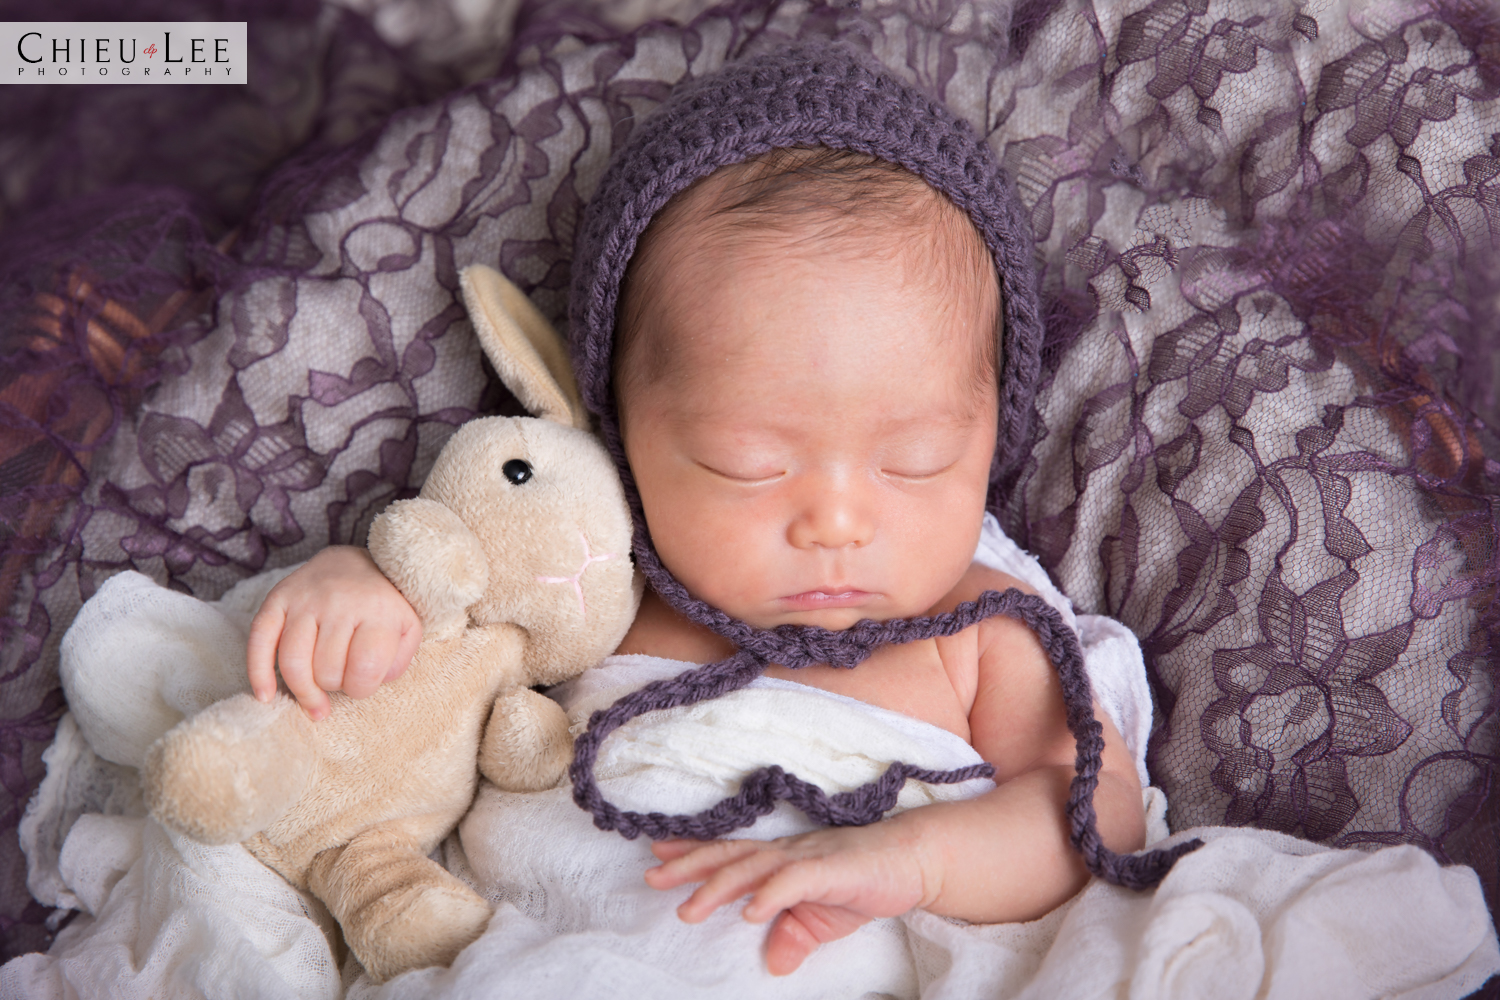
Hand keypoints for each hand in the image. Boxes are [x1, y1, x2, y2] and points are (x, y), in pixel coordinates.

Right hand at [246, 546, 422, 719]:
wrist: (361, 562)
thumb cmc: (385, 607)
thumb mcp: (408, 630)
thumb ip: (397, 663)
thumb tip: (362, 685)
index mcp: (378, 611)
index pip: (365, 669)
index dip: (362, 688)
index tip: (362, 683)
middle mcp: (339, 602)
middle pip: (326, 670)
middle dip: (335, 685)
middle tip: (342, 677)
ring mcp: (306, 599)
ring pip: (294, 662)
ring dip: (303, 690)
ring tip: (314, 702)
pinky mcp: (278, 597)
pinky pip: (259, 640)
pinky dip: (259, 673)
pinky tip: (266, 696)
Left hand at [644, 821, 931, 974]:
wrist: (912, 861)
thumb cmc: (863, 882)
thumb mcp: (821, 918)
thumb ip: (794, 935)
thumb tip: (773, 964)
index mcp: (779, 861)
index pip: (728, 856)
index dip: (691, 854)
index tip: (654, 856)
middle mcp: (786, 853)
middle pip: (729, 857)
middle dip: (688, 866)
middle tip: (651, 876)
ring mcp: (807, 858)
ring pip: (753, 867)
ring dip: (718, 887)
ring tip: (689, 908)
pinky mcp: (832, 869)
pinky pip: (795, 880)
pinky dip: (770, 893)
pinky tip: (750, 912)